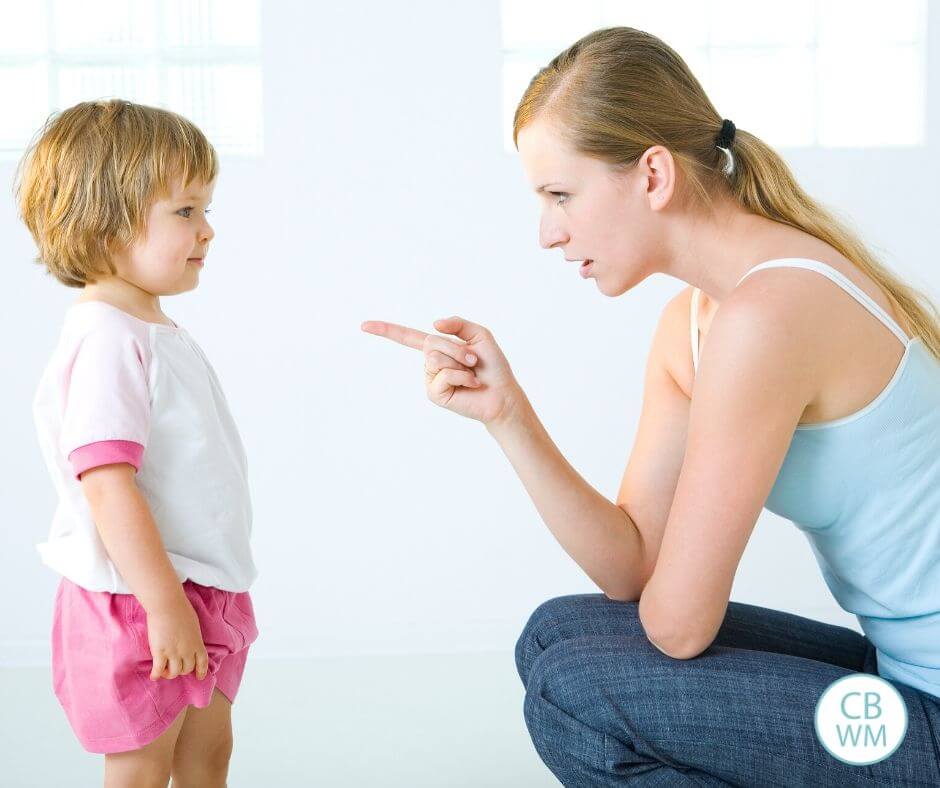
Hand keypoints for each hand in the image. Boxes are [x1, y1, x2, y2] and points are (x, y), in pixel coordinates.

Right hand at [145, 596, 208, 680]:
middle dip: (181, 670)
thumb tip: (189, 641)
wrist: (168, 605)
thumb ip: (192, 636)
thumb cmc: (181, 610)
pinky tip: (153, 676)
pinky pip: (158, 670)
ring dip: (168, 674)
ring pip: (173, 673)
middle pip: (186, 669)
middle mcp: (187, 651)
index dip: (201, 671)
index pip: (202, 661)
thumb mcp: (193, 624)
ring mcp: (174, 653)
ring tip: (163, 671)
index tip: (200, 677)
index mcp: (197, 642)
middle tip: (174, 667)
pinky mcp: (160, 652)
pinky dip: (156, 675)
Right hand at [361, 315, 523, 424]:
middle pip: (430, 343)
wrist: (502, 393)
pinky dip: (462, 376)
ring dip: (460, 362)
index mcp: (438, 347)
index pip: (408, 337)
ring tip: (472, 372)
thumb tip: (432, 323)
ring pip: (435, 358)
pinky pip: (444, 375)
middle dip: (456, 348)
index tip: (364, 326)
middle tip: (473, 360)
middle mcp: (431, 363)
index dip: (386, 330)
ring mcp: (431, 379)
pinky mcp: (435, 394)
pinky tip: (471, 384)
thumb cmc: (493, 366)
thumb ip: (458, 323)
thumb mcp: (479, 335)